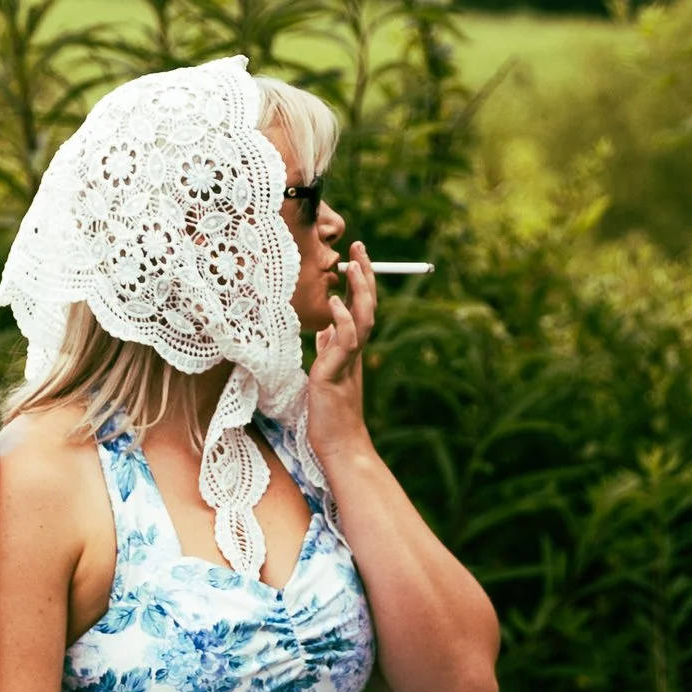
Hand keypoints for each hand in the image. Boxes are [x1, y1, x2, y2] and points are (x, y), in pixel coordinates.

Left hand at [304, 242, 379, 453]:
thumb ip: (328, 351)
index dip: (359, 282)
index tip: (355, 256)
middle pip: (366, 305)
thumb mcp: (326, 374)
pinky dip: (343, 320)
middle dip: (364, 274)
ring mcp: (348, 362)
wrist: (339, 446)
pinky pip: (346, 342)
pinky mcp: (335, 374)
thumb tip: (325, 330)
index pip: (359, 307)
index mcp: (351, 350)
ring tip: (353, 263)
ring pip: (362, 318)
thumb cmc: (330, 415)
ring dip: (359, 290)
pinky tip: (336, 302)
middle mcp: (355, 352)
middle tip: (358, 245)